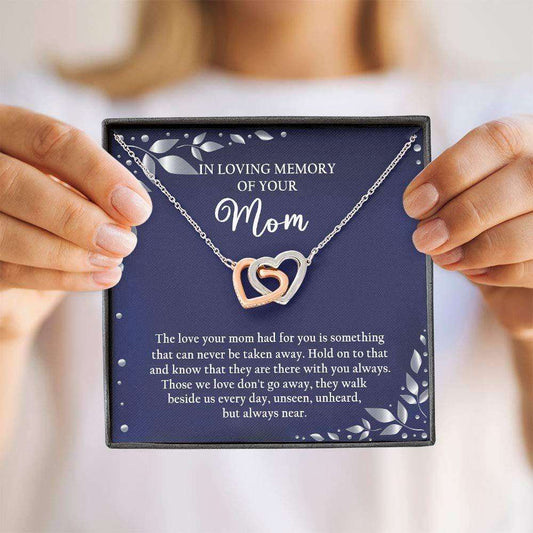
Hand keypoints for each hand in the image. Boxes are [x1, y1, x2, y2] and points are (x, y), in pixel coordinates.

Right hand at [0, 105, 151, 342]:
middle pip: (14, 183)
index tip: (137, 206)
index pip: (50, 141)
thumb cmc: (53, 210)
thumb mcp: (72, 187)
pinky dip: (59, 278)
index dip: (98, 173)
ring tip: (110, 261)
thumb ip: (91, 190)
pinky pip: (8, 271)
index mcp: (10, 134)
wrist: (21, 258)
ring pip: (5, 231)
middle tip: (123, 242)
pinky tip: (96, 277)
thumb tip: (132, 210)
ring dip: (67, 253)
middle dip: (76, 218)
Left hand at [403, 116, 532, 340]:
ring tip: (443, 257)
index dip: (449, 174)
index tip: (415, 204)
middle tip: (424, 239)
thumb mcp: (472, 176)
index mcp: (524, 138)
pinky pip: (530, 268)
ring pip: (525, 233)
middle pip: (520, 184)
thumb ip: (452, 185)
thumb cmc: (486, 196)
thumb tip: (421, 206)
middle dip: (461, 218)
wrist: (516, 223)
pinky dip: (494, 271)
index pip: (495, 141)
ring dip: (475, 251)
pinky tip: (472, 269)